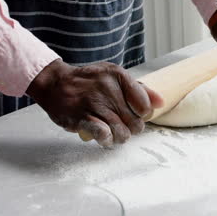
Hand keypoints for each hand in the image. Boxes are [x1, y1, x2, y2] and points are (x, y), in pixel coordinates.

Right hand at [26, 59, 162, 147]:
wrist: (55, 83)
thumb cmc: (89, 82)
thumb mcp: (114, 77)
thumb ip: (139, 90)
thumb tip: (161, 102)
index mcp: (118, 76)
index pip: (145, 106)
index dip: (141, 115)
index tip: (132, 114)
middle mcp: (107, 88)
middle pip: (135, 123)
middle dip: (130, 129)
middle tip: (120, 125)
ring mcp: (93, 103)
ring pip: (122, 133)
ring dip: (118, 137)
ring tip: (111, 132)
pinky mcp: (80, 117)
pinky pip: (103, 134)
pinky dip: (106, 139)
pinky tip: (103, 136)